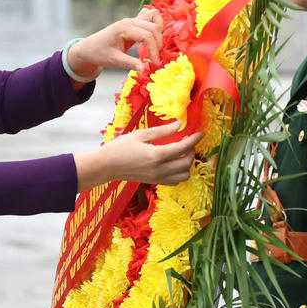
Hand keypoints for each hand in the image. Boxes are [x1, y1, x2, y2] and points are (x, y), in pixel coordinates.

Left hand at [67, 7, 163, 79]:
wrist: (89, 48)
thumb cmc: (99, 53)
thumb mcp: (113, 60)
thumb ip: (130, 64)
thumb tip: (144, 70)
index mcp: (124, 28)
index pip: (147, 35)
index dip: (154, 50)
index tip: (155, 64)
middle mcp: (130, 21)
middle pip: (154, 27)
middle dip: (158, 43)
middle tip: (155, 58)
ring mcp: (132, 20)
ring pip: (155, 17)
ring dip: (159, 32)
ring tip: (155, 48)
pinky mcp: (134, 22)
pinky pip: (150, 17)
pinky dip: (156, 26)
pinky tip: (152, 40)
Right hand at [74, 121, 201, 190]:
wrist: (106, 166)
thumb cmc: (120, 147)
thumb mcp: (141, 134)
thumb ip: (162, 131)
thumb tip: (179, 125)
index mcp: (156, 155)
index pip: (183, 148)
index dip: (195, 140)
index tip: (200, 133)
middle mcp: (160, 169)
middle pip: (187, 163)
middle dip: (192, 151)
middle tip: (188, 141)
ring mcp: (158, 178)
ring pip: (184, 175)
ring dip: (187, 164)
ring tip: (182, 153)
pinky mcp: (155, 182)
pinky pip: (175, 181)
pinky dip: (179, 173)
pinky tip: (174, 162)